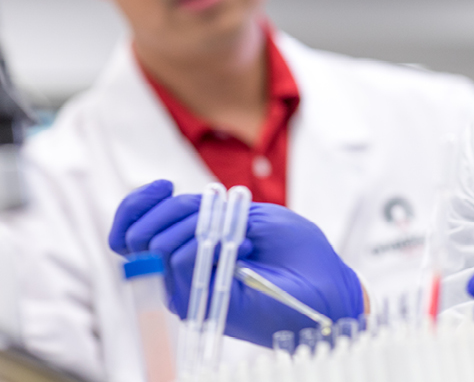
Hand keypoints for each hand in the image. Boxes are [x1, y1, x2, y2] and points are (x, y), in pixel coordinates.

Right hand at [109, 180, 364, 345]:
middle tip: (210, 207)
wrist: (326, 285)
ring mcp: (190, 289)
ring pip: (158, 247)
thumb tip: (179, 206)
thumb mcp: (254, 217)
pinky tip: (240, 246)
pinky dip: (206, 243)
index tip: (165, 185)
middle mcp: (181, 272)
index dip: (138, 204)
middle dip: (170, 209)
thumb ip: (215, 211)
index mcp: (189, 249)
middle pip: (137, 237)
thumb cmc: (298, 252)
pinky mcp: (202, 303)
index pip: (132, 231)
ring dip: (194, 223)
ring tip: (234, 231)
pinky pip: (182, 263)